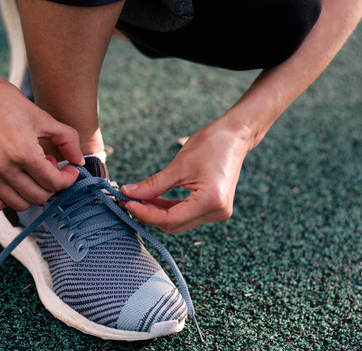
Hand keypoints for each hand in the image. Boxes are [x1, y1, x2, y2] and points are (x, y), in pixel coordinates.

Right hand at [0, 67, 83, 212]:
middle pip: (38, 197)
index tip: (68, 170)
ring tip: (29, 172)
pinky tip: (11, 182)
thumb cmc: (7, 102)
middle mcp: (3, 166)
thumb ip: (67, 139)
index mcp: (24, 151)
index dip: (68, 179)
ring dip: (31, 192)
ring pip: (18, 205)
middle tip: (48, 167)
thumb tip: (79, 162)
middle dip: (51, 185)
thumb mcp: (42, 116)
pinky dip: (6, 200)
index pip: (54, 183)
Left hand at [121, 121, 251, 232]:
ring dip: (157, 212)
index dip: (145, 214)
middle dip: (149, 214)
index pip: (170, 219)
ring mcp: (217, 212)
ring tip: (137, 198)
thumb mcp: (178, 165)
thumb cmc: (211, 144)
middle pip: (174, 224)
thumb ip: (153, 184)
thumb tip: (129, 193)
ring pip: (179, 221)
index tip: (127, 202)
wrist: (235, 136)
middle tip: (127, 200)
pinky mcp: (214, 207)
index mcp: (210, 201)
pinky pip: (186, 214)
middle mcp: (216, 212)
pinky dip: (169, 209)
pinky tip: (153, 199)